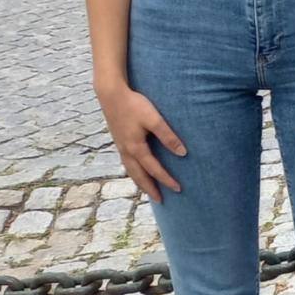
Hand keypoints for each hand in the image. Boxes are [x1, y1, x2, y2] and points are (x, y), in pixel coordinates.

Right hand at [96, 82, 184, 202]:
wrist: (110, 94)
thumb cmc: (134, 104)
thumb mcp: (154, 119)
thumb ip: (168, 136)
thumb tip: (183, 153)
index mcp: (136, 148)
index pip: (154, 169)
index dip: (166, 180)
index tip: (178, 189)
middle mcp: (126, 151)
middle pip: (139, 176)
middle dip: (150, 189)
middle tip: (161, 200)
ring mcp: (120, 146)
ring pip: (130, 171)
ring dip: (140, 182)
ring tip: (149, 190)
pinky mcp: (118, 140)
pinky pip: (126, 163)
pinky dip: (133, 172)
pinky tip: (137, 170)